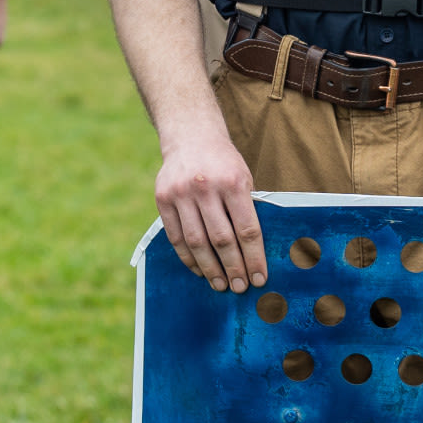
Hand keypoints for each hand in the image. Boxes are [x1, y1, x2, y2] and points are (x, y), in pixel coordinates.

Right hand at [155, 125, 265, 292]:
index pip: (246, 229)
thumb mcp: (243, 177)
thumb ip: (246, 209)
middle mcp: (206, 187)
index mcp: (233, 181)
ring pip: (197, 242)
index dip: (254, 258)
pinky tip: (199, 269)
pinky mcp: (163, 198)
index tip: (259, 278)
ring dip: (210, 268)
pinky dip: (188, 257)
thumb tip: (254, 253)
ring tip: (220, 284)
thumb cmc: (224, 163)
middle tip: (240, 287)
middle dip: (233, 268)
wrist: (191, 135)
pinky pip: (176, 236)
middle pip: (221, 239)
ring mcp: (181, 193)